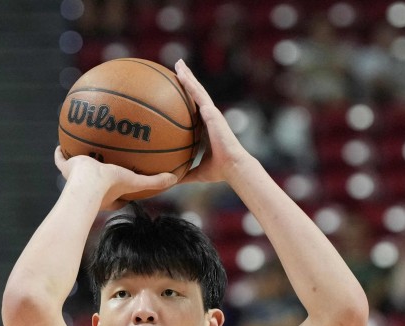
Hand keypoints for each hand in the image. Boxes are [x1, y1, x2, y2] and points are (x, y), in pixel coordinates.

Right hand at [54, 147, 176, 209]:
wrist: (87, 185)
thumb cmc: (111, 186)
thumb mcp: (136, 182)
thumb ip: (154, 181)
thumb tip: (174, 179)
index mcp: (108, 195)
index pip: (117, 196)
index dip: (122, 191)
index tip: (126, 181)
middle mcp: (92, 188)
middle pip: (97, 180)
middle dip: (101, 173)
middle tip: (105, 162)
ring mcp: (77, 179)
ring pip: (78, 169)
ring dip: (81, 161)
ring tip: (83, 149)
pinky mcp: (67, 169)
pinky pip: (61, 159)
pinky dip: (60, 152)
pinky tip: (61, 142)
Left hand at [174, 60, 252, 184]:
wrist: (233, 167)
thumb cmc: (219, 171)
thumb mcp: (198, 172)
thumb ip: (185, 173)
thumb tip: (171, 182)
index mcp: (206, 127)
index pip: (195, 109)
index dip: (188, 97)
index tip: (179, 88)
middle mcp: (210, 117)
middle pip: (196, 94)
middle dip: (188, 80)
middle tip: (178, 68)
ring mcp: (212, 113)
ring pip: (197, 90)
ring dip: (188, 76)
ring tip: (179, 64)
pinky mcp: (213, 113)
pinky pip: (199, 95)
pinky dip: (190, 84)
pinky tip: (181, 75)